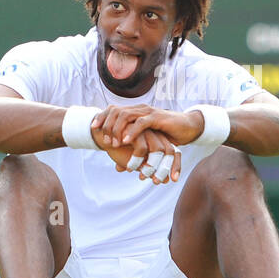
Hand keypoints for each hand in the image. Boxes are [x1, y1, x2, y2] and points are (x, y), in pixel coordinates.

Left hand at [90, 105, 205, 149]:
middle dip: (107, 126)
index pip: (113, 110)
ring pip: (125, 115)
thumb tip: (119, 168)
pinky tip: (125, 141)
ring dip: (117, 129)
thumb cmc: (166, 136)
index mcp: (135, 112)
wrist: (186, 127)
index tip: (93, 129)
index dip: (101, 117)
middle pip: (115, 111)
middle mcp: (139, 109)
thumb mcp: (146, 145)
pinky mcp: (157, 118)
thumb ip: (131, 155)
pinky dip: (131, 132)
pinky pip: (141, 123)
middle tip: (105, 142)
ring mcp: (148, 112)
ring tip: (113, 144)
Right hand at [93, 125, 181, 183]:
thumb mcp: (138, 161)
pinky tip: (129, 168)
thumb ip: (150, 168)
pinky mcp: (135, 130)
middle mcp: (155, 134)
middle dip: (164, 169)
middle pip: (170, 151)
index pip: (175, 152)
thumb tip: (163, 181)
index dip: (176, 166)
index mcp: (159, 140)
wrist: (103, 135)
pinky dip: (137, 161)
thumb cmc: (122, 149)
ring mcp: (146, 131)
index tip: (173, 180)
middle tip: (156, 182)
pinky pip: (141, 149)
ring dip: (152, 167)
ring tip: (142, 178)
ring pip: (158, 150)